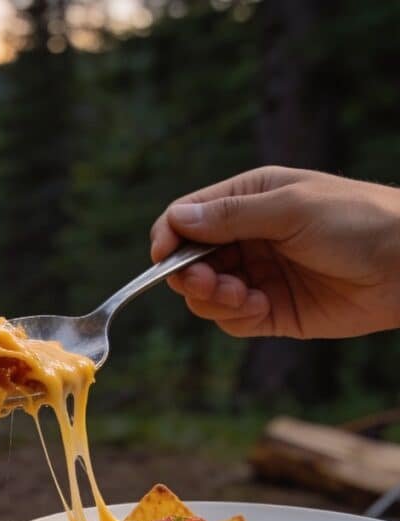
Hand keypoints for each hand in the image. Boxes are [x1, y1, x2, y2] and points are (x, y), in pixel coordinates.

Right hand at [150, 166, 399, 338]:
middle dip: (191, 275)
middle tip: (209, 283)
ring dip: (213, 299)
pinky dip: (235, 317)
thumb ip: (230, 216)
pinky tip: (259, 307)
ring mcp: (258, 275)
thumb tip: (175, 219)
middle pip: (189, 261)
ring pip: (205, 295)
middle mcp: (248, 238)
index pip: (187, 217)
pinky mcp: (271, 311)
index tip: (163, 257)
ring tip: (242, 297)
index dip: (168, 237)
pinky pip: (231, 320)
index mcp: (250, 199)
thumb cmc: (358, 221)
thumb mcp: (290, 208)